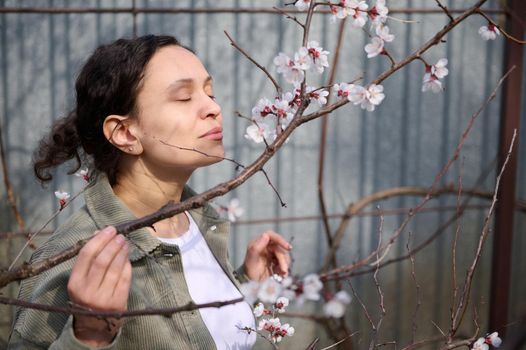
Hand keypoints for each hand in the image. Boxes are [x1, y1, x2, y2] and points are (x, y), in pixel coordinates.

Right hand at [67, 226, 131, 346]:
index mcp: (74, 283)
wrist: (94, 325)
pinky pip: (125, 278)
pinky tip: (127, 257)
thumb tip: (99, 232)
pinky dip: (127, 265)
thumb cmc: (87, 295)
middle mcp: (87, 291)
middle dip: (113, 245)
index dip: (99, 240)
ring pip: (115, 268)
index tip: (109, 230)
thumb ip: (89, 258)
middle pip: (102, 261)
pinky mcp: (118, 302)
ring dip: (122, 252)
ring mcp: (103, 298)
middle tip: (120, 236)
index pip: (86, 255)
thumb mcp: (81, 279)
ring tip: (125, 243)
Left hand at [243, 231, 291, 280]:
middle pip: (279, 248)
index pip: (271, 236)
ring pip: (283, 255)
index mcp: (258, 244)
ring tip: (283, 275)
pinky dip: (284, 269)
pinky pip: (284, 262)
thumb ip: (256, 247)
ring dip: (284, 265)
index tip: (288, 248)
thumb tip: (266, 235)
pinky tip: (281, 275)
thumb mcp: (251, 260)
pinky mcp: (275, 262)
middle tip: (284, 271)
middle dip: (283, 260)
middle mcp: (265, 247)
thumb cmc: (249, 272)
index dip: (280, 240)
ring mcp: (270, 254)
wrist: (250, 284)